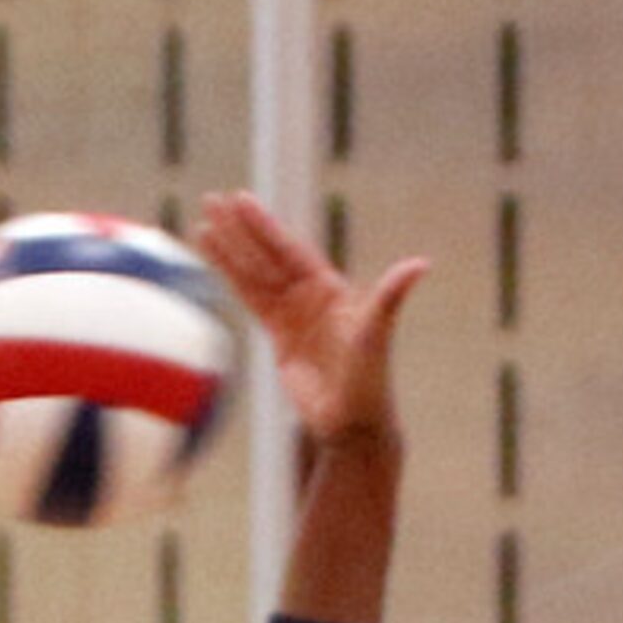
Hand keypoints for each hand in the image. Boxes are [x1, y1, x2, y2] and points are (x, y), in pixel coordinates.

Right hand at [196, 189, 426, 441]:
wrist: (352, 420)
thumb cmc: (370, 380)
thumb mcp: (376, 335)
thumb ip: (390, 298)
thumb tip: (421, 264)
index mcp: (329, 288)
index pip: (288, 250)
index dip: (264, 227)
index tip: (241, 202)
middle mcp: (309, 294)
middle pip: (266, 254)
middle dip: (239, 229)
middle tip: (212, 201)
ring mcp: (292, 313)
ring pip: (252, 274)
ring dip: (228, 250)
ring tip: (201, 224)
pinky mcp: (278, 335)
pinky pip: (248, 300)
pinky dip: (230, 280)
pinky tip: (214, 263)